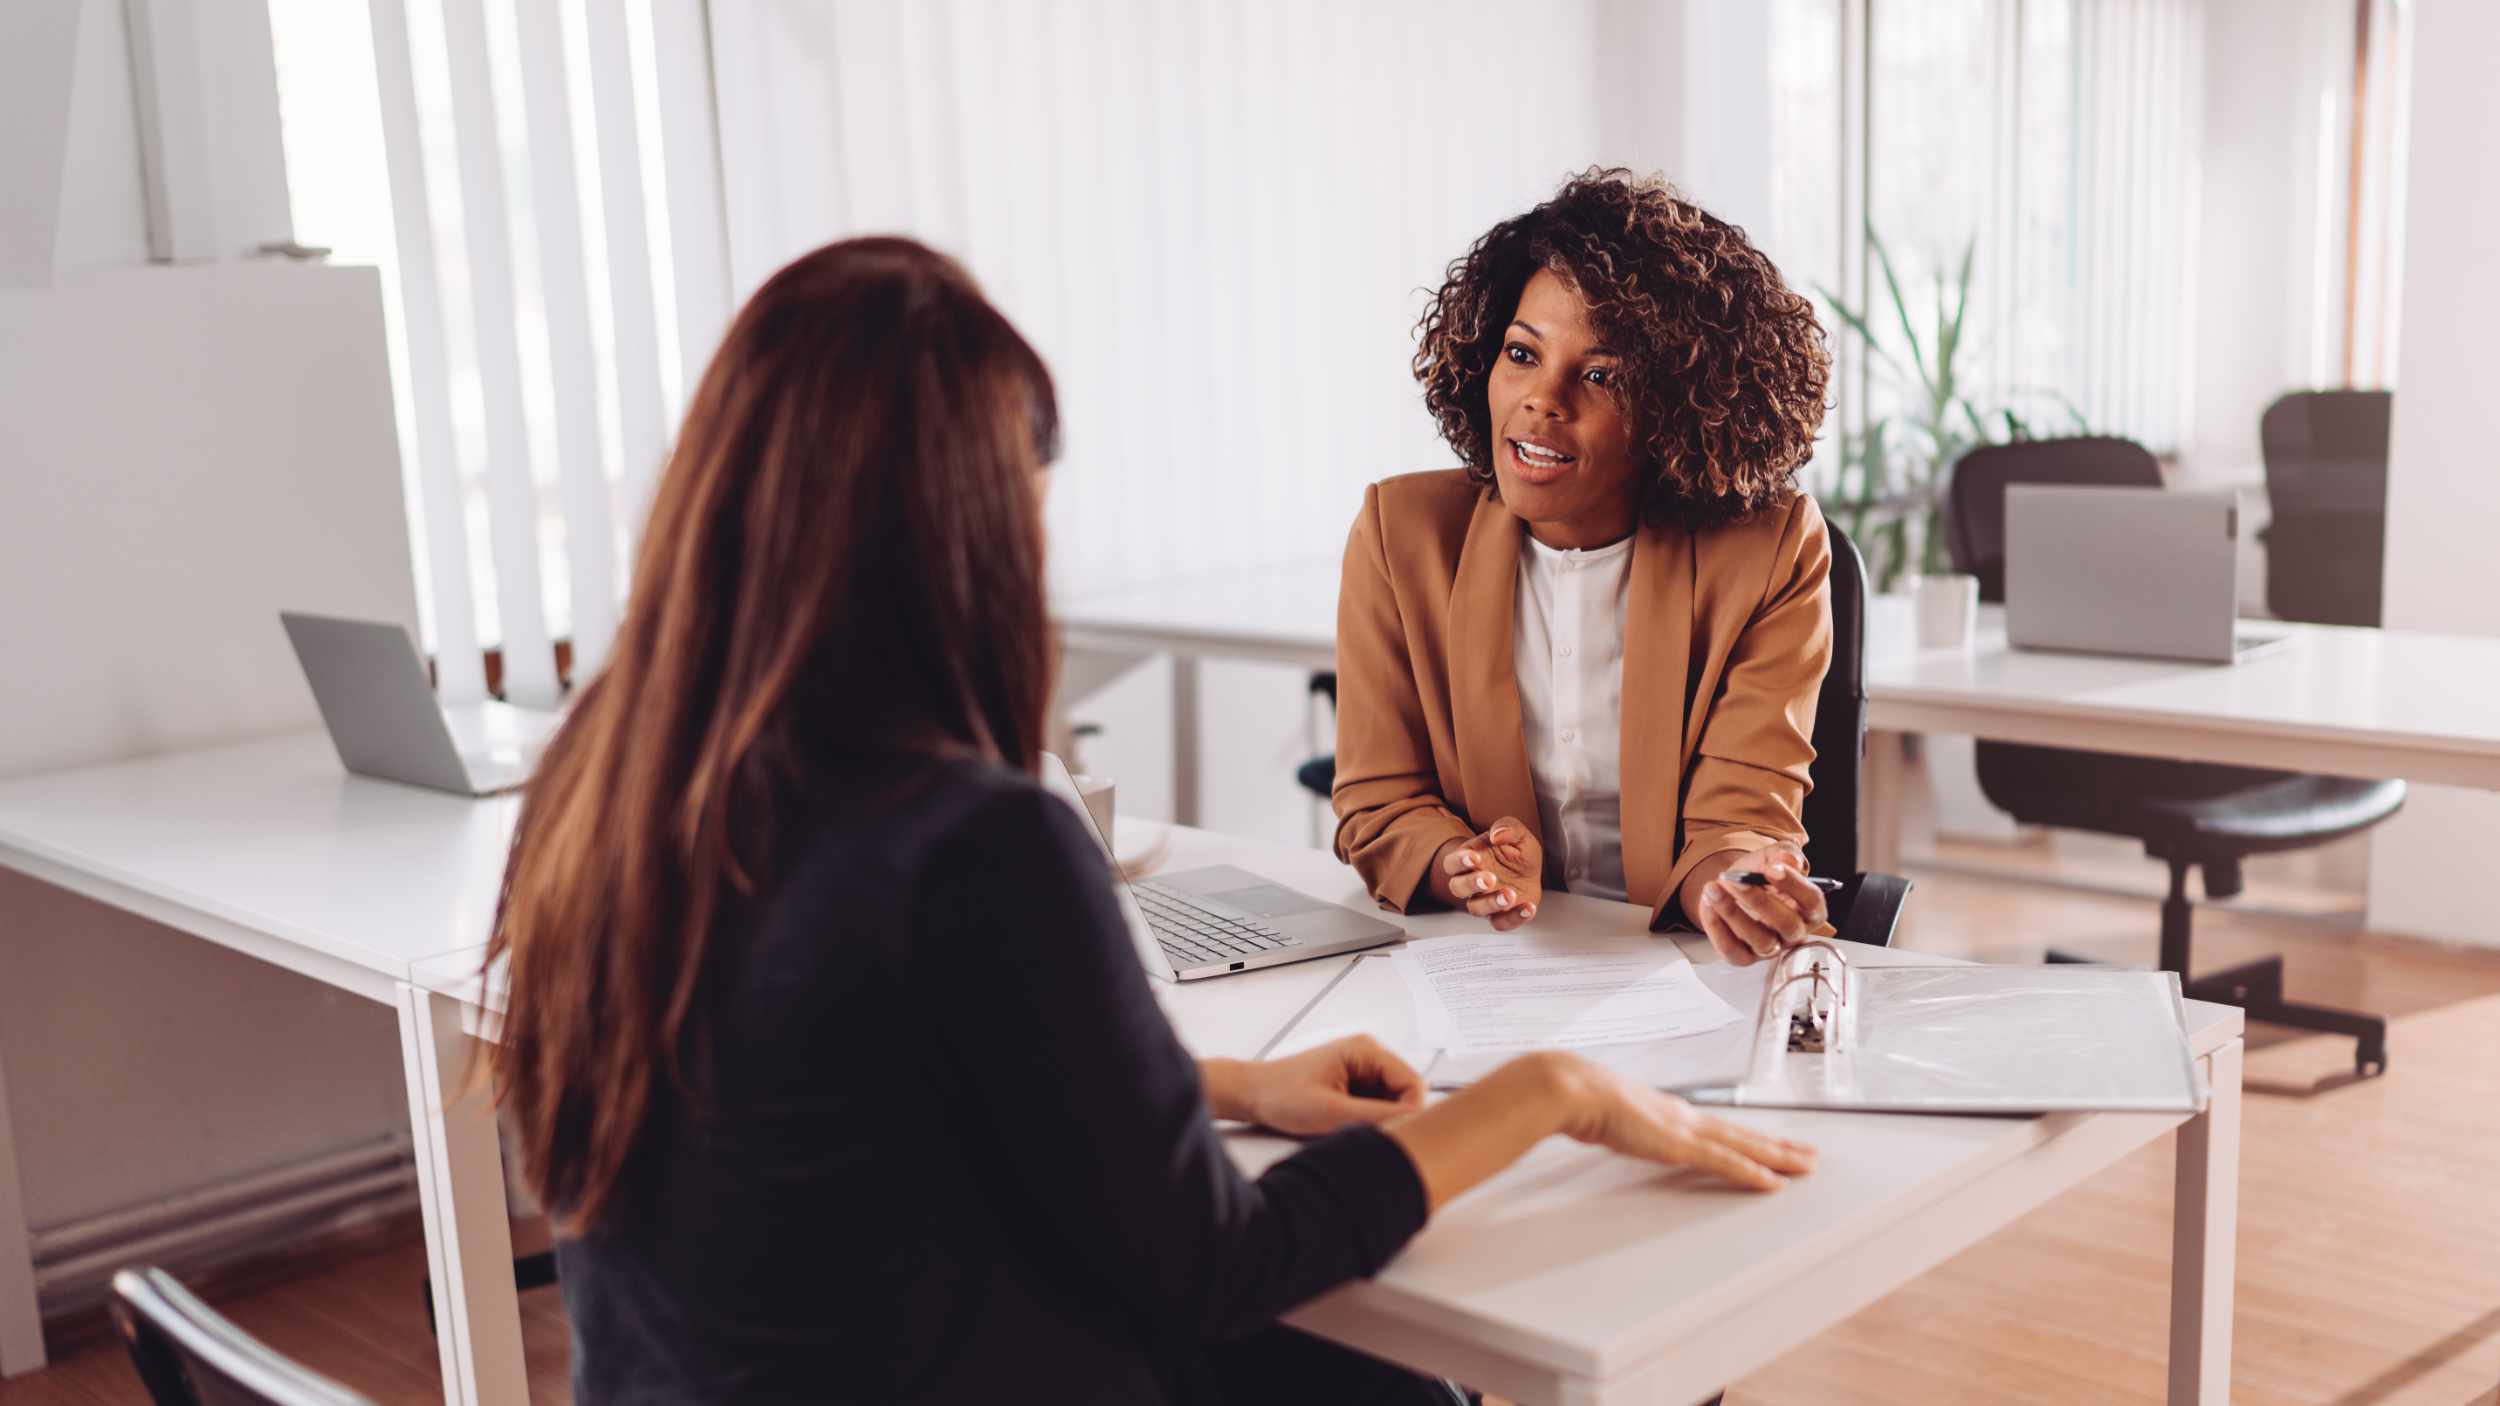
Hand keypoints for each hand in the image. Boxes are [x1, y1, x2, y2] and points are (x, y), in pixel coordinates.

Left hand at [1217, 1036, 1426, 1136]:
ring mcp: (1361, 1069)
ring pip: (1392, 1102)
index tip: (1396, 1134)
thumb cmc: (1280, 1094)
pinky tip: (1344, 1124)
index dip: (1410, 1111)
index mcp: (1365, 1050)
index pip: (1412, 1082)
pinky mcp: (1353, 1084)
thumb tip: (1412, 1122)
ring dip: (1377, 1119)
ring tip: (1347, 1126)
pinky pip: (1376, 1106)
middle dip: (1392, 1116)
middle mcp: (1368, 1055)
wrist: (1252, 1094)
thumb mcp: (1332, 1112)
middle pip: (1405, 1093)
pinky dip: (1367, 1120)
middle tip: (1366, 1134)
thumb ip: (1376, 1117)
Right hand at [1430, 819, 1543, 929]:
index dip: (1459, 861)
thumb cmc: (1516, 853)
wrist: (1530, 872)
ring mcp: (1485, 901)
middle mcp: (1472, 883)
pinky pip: (1500, 923)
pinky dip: (1514, 918)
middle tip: (1489, 879)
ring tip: (1510, 894)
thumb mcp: (1518, 834)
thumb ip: (1508, 827)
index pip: (1452, 863)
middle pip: (1458, 888)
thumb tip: (1497, 834)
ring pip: (1476, 908)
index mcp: (1470, 861)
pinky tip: (1528, 908)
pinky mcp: (1501, 915)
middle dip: (1472, 884)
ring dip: (1491, 903)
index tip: (1474, 857)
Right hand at [1545, 1052, 1814, 1190]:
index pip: (1720, 1128)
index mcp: (1669, 1111)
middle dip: (1778, 1147)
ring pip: (1744, 1146)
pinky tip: (1773, 1182)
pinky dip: (1751, 1172)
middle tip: (1809, 1156)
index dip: (1748, 1138)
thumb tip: (1613, 1126)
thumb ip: (1619, 1122)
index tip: (1770, 1144)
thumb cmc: (1582, 1098)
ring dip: (1778, 1158)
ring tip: (1807, 1166)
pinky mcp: (1679, 1144)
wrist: (1574, 1088)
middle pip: (1743, 1135)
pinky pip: (1724, 1162)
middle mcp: (1685, 1117)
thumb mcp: (1607, 1114)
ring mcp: (1685, 1129)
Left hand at [1686, 845, 1828, 966]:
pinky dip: (1716, 927)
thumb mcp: (1773, 856)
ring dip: (1733, 913)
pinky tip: (1707, 903)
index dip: (1794, 884)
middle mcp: (1794, 934)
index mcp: (1810, 909)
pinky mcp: (1744, 956)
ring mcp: (1770, 948)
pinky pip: (1731, 949)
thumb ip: (1785, 854)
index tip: (1772, 868)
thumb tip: (1789, 860)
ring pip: (1760, 941)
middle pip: (1787, 925)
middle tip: (1736, 881)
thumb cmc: (1761, 873)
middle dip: (1760, 901)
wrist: (1734, 885)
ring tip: (1713, 888)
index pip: (1812, 901)